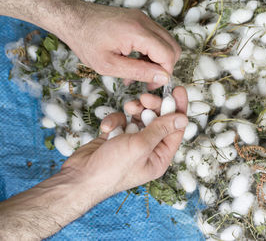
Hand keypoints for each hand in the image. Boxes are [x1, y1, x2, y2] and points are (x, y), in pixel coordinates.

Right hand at [61, 87, 187, 198]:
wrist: (79, 177)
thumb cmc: (111, 168)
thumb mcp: (140, 146)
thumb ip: (161, 129)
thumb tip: (183, 118)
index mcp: (160, 157)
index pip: (176, 130)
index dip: (178, 109)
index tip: (177, 90)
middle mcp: (149, 150)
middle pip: (159, 120)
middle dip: (153, 106)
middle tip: (145, 97)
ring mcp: (132, 143)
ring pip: (140, 117)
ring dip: (135, 110)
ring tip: (129, 107)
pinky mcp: (116, 137)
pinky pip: (122, 120)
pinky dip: (115, 120)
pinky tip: (107, 127)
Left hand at [62, 4, 180, 89]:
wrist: (72, 17)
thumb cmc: (85, 41)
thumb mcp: (109, 65)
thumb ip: (138, 72)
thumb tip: (163, 78)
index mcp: (137, 32)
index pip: (168, 54)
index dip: (165, 73)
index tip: (151, 85)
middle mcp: (144, 22)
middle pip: (173, 47)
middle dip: (165, 67)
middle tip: (148, 80)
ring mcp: (143, 18)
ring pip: (166, 42)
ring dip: (158, 60)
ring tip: (139, 72)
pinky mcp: (140, 19)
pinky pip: (156, 37)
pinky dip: (152, 52)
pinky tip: (136, 62)